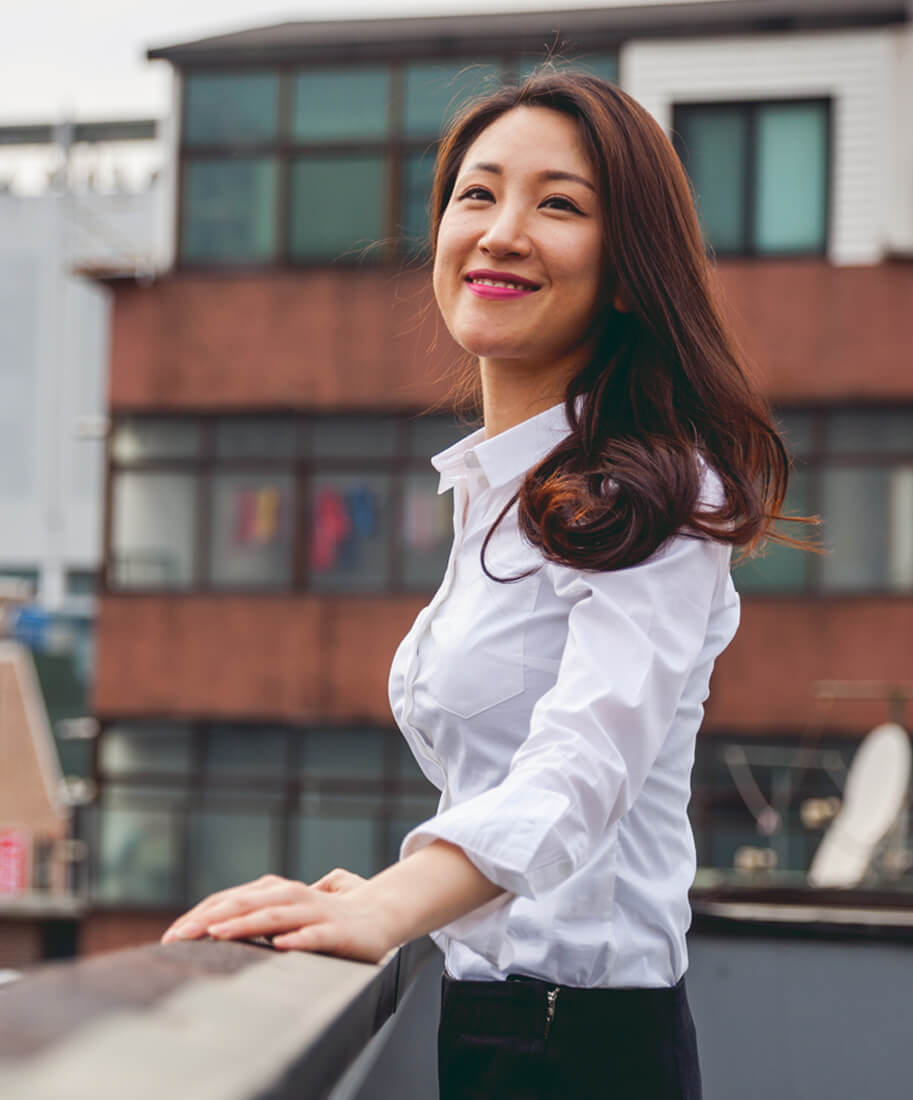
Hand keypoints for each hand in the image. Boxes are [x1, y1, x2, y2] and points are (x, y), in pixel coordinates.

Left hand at [160, 871, 395, 963]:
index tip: (169, 937)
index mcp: (275, 892)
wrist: (376, 916)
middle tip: (178, 937)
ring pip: (275, 915)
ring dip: (246, 924)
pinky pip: (315, 934)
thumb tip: (212, 926)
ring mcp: (314, 912)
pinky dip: (298, 938)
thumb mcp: (285, 913)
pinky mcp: (337, 930)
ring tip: (219, 934)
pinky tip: (282, 945)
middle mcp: (291, 896)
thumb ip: (256, 915)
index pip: (230, 900)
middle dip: (210, 920)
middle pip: (245, 904)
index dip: (199, 916)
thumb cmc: (324, 917)